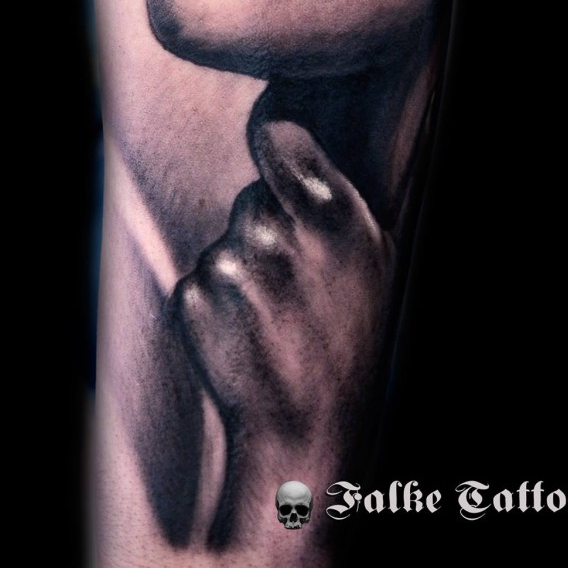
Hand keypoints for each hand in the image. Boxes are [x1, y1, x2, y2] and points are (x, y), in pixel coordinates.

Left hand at [172, 118, 395, 474]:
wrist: (305, 427)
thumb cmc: (351, 343)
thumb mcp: (375, 264)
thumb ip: (339, 202)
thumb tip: (296, 142)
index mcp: (331, 216)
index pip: (280, 140)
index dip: (276, 147)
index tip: (274, 151)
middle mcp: (275, 232)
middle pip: (252, 201)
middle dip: (265, 229)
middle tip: (293, 283)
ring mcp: (229, 264)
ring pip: (226, 243)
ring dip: (241, 269)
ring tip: (273, 317)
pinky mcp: (192, 295)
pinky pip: (199, 278)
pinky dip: (214, 302)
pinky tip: (245, 333)